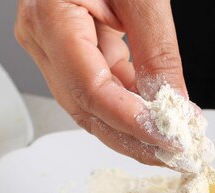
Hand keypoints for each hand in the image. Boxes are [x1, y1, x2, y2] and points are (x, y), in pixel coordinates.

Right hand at [15, 0, 186, 164]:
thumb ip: (157, 51)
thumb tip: (174, 106)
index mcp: (49, 15)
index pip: (90, 89)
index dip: (130, 122)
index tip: (168, 140)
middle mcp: (40, 36)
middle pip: (86, 108)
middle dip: (134, 139)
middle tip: (174, 155)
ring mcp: (49, 45)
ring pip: (90, 106)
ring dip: (133, 128)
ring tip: (173, 140)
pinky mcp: (65, 48)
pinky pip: (96, 88)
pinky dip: (128, 106)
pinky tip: (157, 116)